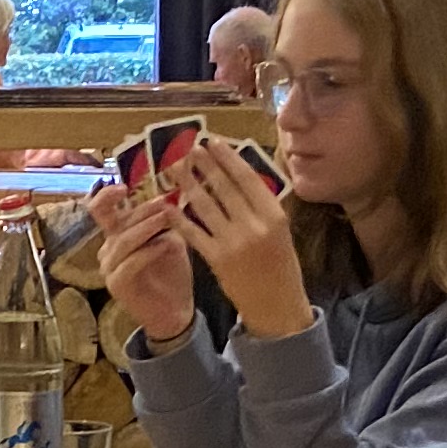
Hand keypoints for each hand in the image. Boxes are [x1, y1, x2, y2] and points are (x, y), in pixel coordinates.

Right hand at [86, 182, 196, 345]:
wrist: (175, 312)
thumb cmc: (173, 275)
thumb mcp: (172, 240)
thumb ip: (166, 220)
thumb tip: (172, 194)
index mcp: (117, 235)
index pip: (100, 209)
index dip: (106, 195)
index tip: (125, 186)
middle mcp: (108, 249)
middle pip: (113, 221)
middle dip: (141, 209)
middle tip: (164, 201)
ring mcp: (109, 268)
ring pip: (123, 240)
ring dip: (146, 227)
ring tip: (168, 218)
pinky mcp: (116, 285)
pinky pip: (130, 263)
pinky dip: (149, 252)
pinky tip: (167, 245)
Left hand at [171, 138, 314, 339]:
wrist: (277, 305)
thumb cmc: (280, 265)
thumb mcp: (279, 230)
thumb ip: (260, 205)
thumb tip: (236, 174)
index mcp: (274, 214)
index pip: (247, 178)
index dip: (228, 158)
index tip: (213, 142)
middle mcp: (254, 225)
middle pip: (224, 187)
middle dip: (204, 165)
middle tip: (189, 149)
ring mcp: (234, 242)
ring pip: (205, 206)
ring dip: (188, 184)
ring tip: (176, 169)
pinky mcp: (216, 259)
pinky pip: (193, 233)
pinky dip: (179, 218)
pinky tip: (167, 205)